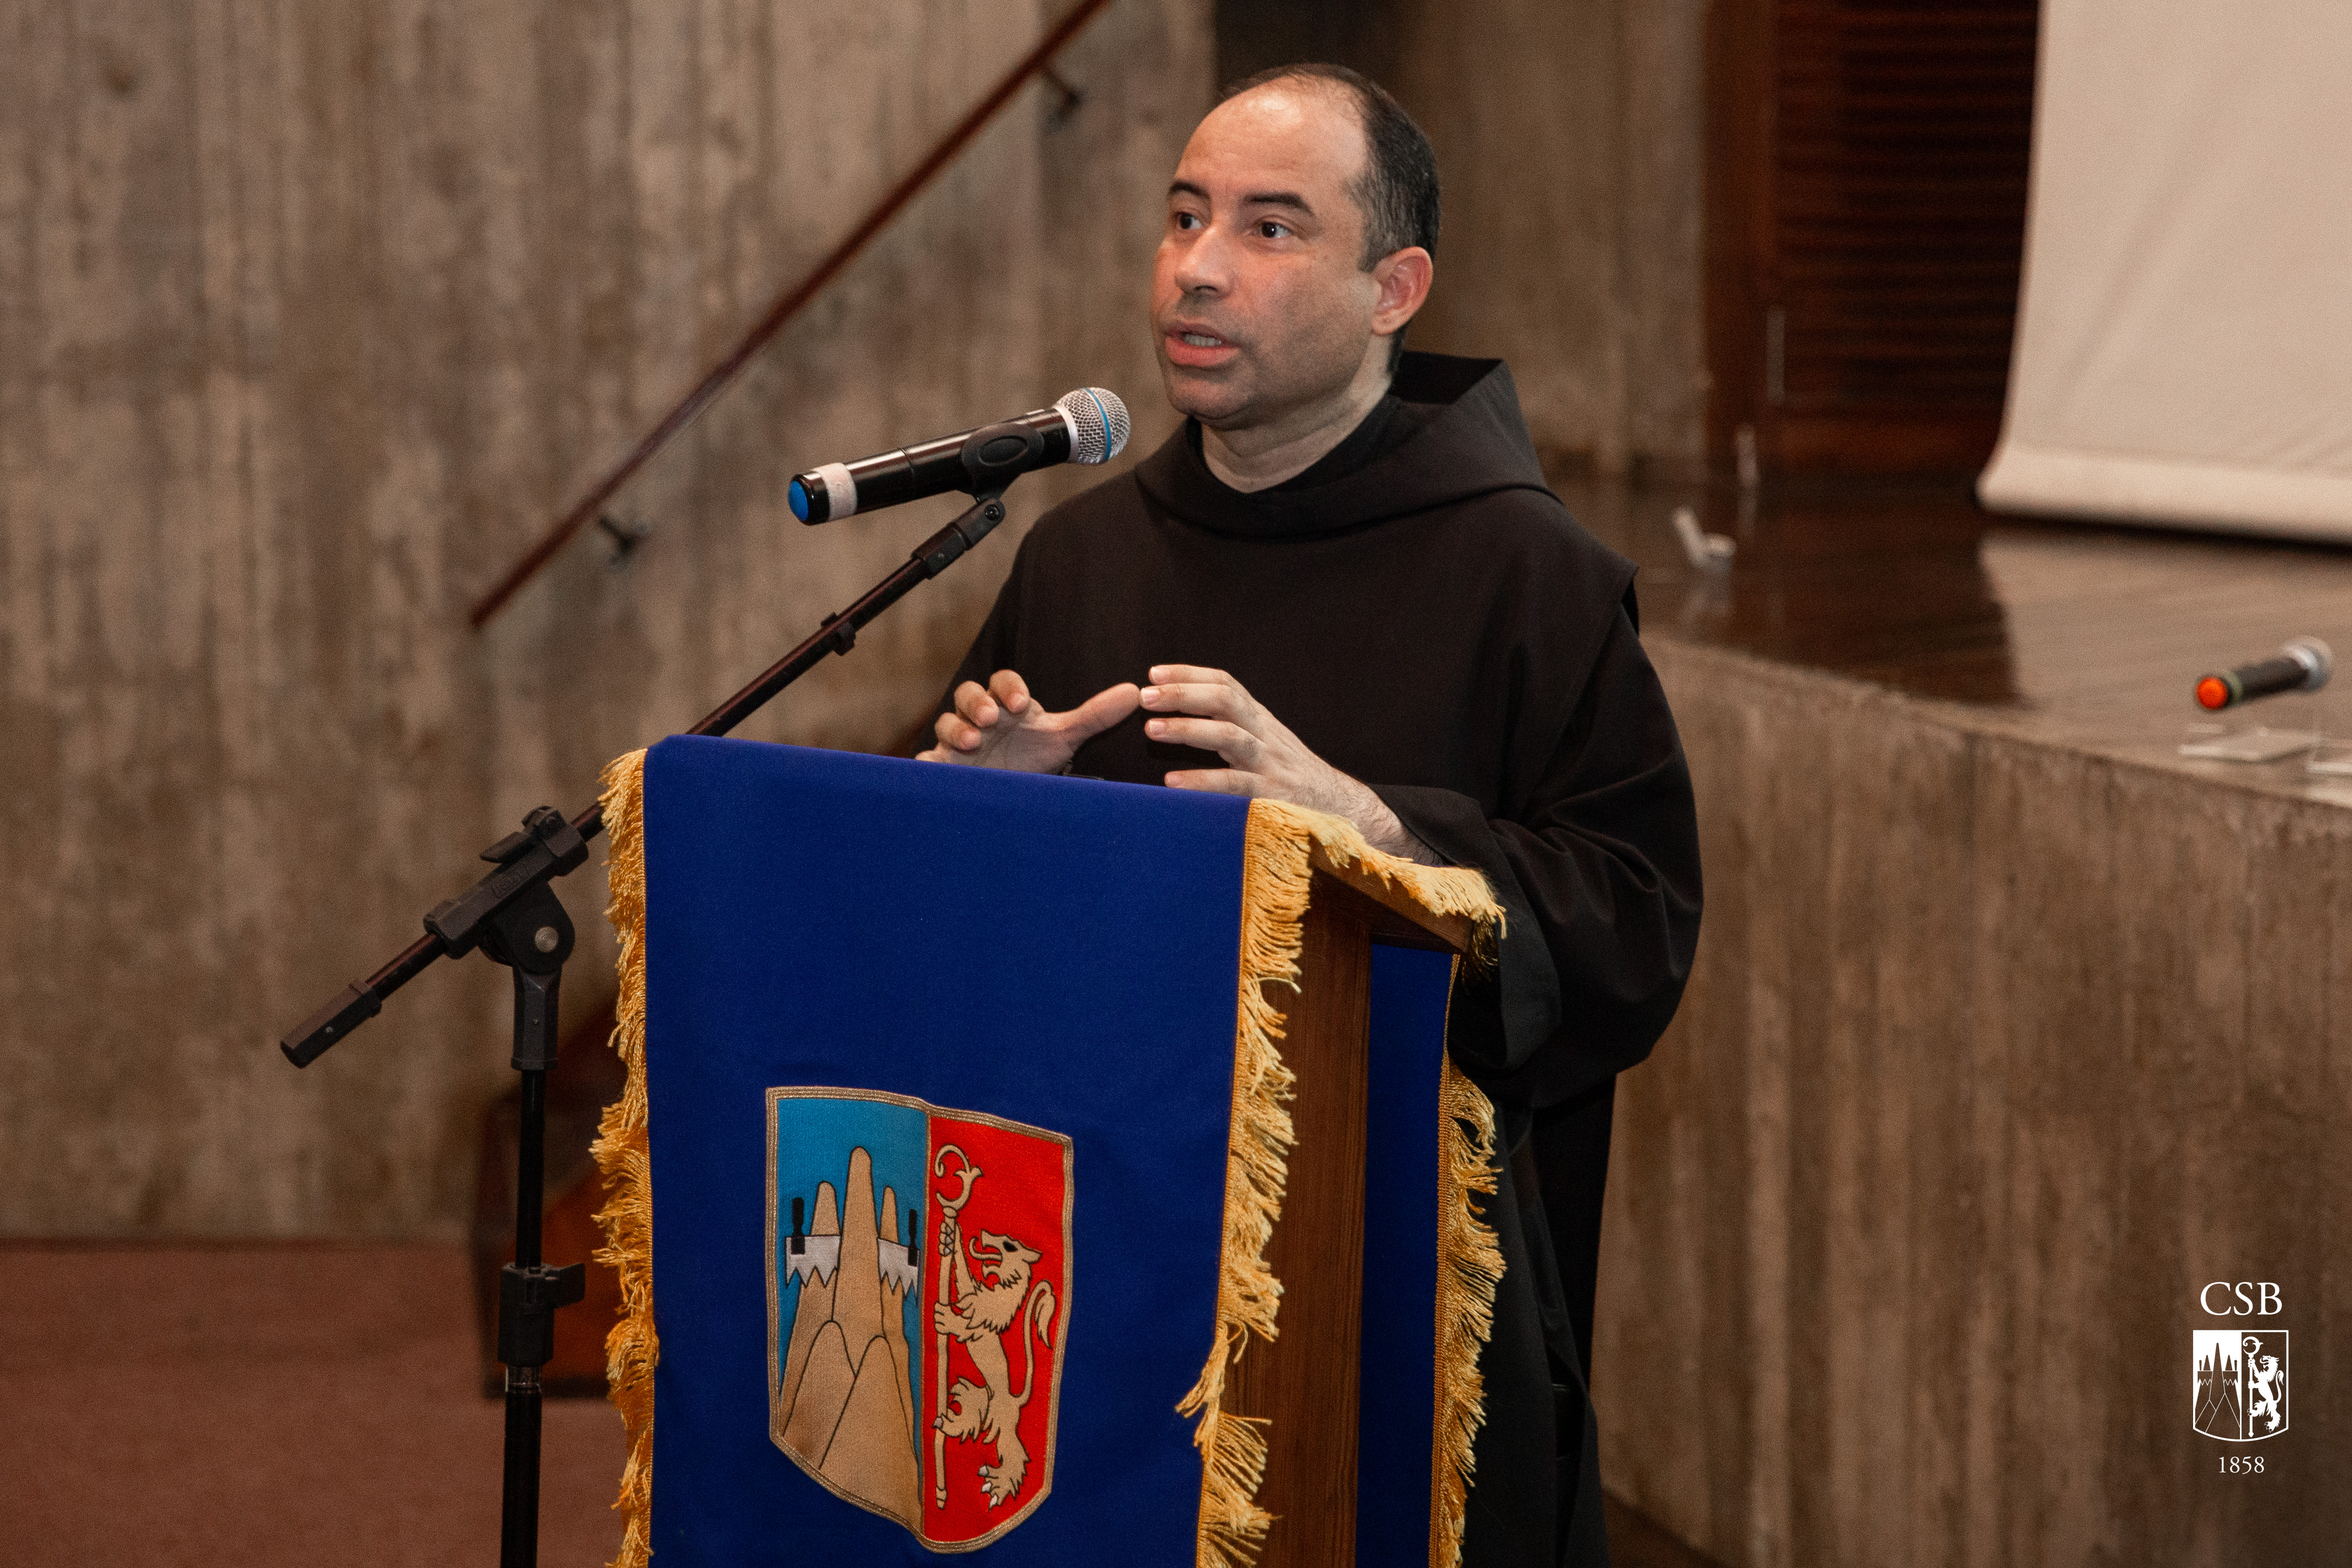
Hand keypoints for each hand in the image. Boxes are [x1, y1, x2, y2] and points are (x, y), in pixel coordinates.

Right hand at [918, 669, 1139, 773]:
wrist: (1011, 794)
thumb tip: (1135, 692)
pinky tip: (932, 769)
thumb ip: (1095, 716)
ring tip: (971, 742)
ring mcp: (956, 743)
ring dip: (955, 730)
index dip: (1008, 688)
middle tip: (990, 719)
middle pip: (967, 695)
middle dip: (976, 703)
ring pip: (944, 724)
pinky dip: (926, 764)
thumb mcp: (1063, 738)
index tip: (1021, 704)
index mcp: (1006, 705)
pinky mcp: (942, 769)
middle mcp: (978, 719)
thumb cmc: (1033, 758)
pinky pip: (926, 761)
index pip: (1002, 681)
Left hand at [1139, 665, 1437, 862]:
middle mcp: (1266, 737)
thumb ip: (1233, 730)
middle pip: (1226, 701)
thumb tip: (1183, 717)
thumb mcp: (1266, 746)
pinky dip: (1201, 783)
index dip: (1190, 674)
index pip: (1226, 684)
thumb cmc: (1293, 779)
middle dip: (1183, 695)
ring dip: (1188, 729)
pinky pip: (1235, 787)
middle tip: (1145, 696)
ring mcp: (1271, 766)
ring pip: (1230, 737)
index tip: (1154, 673)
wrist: (1344, 811)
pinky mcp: (1273, 798)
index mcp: (1261, 722)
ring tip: (1151, 729)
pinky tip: (1171, 783)